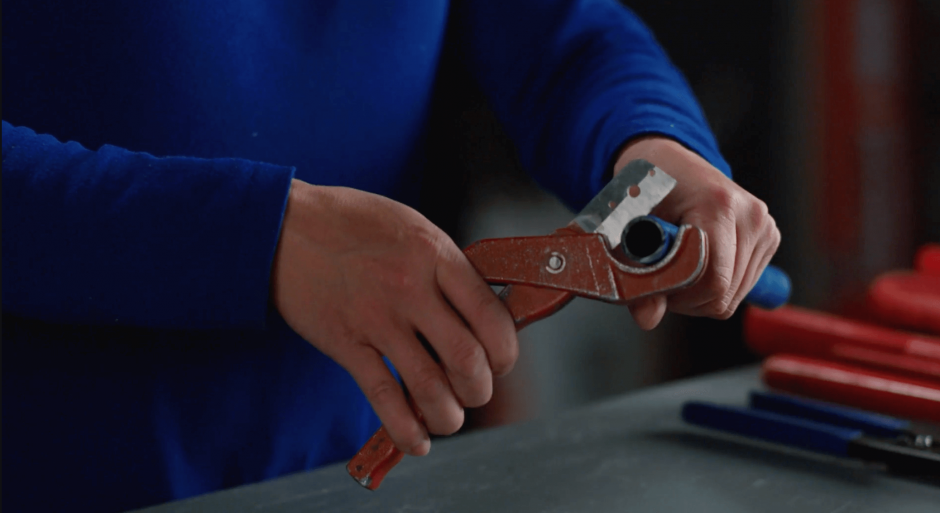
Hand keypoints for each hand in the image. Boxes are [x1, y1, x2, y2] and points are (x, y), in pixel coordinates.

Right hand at [270, 180, 517, 455]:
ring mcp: (377, 318)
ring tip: (447, 417)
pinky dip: (407, 430)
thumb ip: (447, 267)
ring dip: (448, 416)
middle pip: (468, 359)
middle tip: (473, 390)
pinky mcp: (346, 343)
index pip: (491, 316)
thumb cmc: (352, 222)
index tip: (501, 361)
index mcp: (435, 254)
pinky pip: (384, 398)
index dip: (506, 352)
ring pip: (430, 388)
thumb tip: (481, 312)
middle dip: (479, 389)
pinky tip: (417, 440)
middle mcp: (411, 288)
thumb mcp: (412, 227)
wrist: (284, 225)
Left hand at [613, 136, 780, 328]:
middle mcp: (750, 214)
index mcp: (717, 204)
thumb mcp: (627, 227)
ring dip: (700, 294)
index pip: (712, 282)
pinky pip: (742, 287)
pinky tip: (698, 262)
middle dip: (687, 298)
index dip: (678, 296)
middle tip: (660, 276)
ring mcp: (765, 225)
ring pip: (734, 296)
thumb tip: (648, 320)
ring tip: (677, 265)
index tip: (654, 283)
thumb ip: (635, 275)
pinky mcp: (769, 235)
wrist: (668, 160)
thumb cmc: (644, 188)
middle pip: (724, 294)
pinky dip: (716, 286)